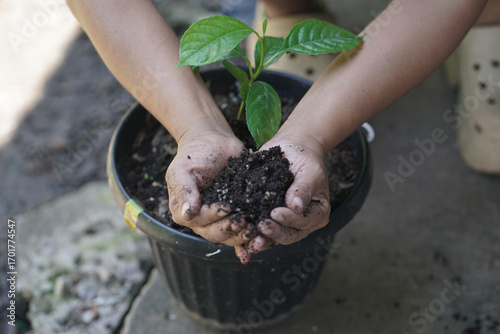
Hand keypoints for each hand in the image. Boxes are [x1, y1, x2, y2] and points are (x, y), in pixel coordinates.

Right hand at [166, 131, 254, 246]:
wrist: (213, 142)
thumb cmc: (195, 154)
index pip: (199, 220)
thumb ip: (184, 191)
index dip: (213, 216)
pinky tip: (261, 238)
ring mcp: (219, 219)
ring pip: (229, 236)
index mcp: (185, 211)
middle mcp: (201, 220)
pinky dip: (250, 238)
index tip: (227, 207)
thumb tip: (187, 214)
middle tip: (245, 221)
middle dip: (230, 228)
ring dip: (242, 235)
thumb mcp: (183, 169)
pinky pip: (241, 230)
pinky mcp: (236, 214)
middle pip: (215, 233)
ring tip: (255, 229)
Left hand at [256, 135, 330, 244]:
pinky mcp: (267, 217)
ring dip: (260, 239)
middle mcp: (301, 223)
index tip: (276, 213)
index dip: (289, 219)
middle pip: (288, 235)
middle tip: (261, 225)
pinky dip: (249, 233)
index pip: (303, 222)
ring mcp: (283, 222)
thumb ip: (303, 189)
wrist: (292, 149)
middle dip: (274, 232)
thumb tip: (295, 207)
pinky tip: (239, 231)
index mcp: (317, 214)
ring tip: (249, 236)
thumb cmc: (306, 158)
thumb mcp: (310, 171)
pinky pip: (258, 229)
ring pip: (272, 237)